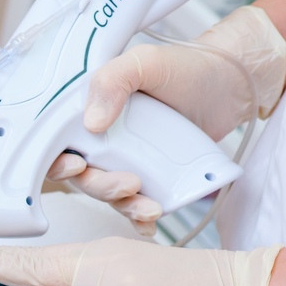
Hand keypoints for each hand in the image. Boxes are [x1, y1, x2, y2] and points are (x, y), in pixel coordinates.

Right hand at [45, 5, 285, 238]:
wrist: (229, 81)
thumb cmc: (185, 66)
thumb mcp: (144, 61)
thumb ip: (113, 80)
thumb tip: (92, 122)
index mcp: (85, 112)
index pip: (56, 144)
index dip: (58, 161)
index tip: (78, 165)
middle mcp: (100, 139)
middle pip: (83, 176)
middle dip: (101, 187)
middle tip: (128, 184)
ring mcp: (124, 160)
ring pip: (108, 193)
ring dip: (124, 206)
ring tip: (150, 207)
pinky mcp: (148, 175)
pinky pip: (135, 202)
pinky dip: (139, 218)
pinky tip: (150, 223)